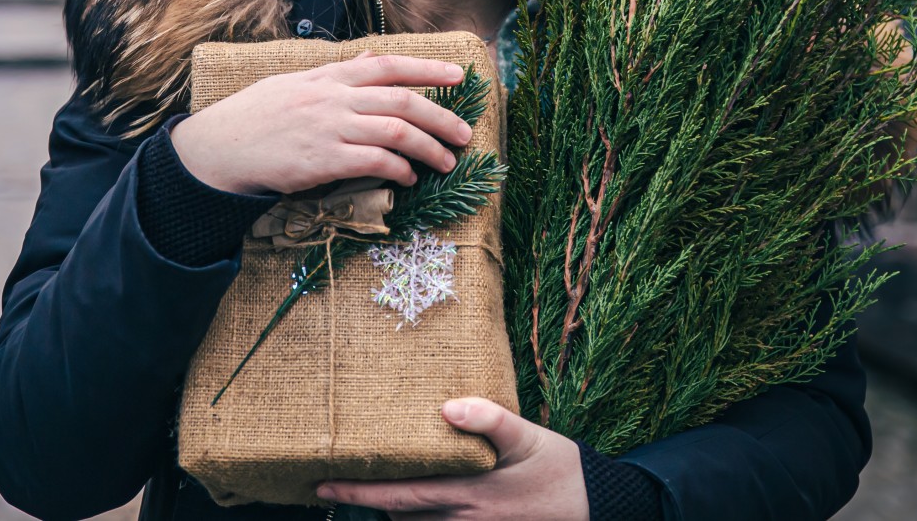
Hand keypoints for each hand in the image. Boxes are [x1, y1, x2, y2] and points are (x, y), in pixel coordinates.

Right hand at [170, 50, 471, 195]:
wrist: (219, 148)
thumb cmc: (256, 116)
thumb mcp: (294, 83)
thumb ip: (335, 75)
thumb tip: (369, 62)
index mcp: (329, 76)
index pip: (388, 65)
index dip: (427, 68)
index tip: (458, 74)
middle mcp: (334, 97)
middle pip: (402, 101)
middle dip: (441, 116)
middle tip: (464, 133)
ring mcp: (330, 127)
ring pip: (396, 132)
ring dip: (429, 148)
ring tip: (446, 162)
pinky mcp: (323, 160)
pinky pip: (375, 161)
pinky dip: (399, 169)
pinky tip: (409, 178)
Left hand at [315, 397, 588, 519]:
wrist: (595, 507)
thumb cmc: (559, 467)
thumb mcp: (529, 435)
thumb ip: (491, 419)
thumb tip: (448, 406)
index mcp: (467, 493)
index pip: (400, 495)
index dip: (358, 491)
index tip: (321, 485)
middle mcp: (462, 519)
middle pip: (400, 516)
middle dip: (366, 502)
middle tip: (332, 483)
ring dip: (393, 511)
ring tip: (369, 490)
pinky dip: (418, 520)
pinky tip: (411, 506)